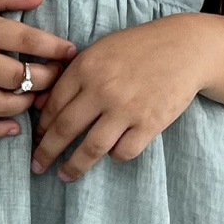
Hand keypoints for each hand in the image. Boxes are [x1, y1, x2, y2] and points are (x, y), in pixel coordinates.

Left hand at [28, 15, 213, 177]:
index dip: (41, 127)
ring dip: (74, 166)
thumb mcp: (101, 50)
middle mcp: (102, 89)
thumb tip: (42, 104)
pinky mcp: (149, 124)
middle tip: (37, 166)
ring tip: (65, 176)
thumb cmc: (139, 47)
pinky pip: (123, 152)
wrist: (186, 48)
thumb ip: (73, 75)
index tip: (37, 139)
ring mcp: (126, 109)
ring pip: (91, 148)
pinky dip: (114, 156)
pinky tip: (111, 153)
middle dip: (46, 153)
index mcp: (86, 67)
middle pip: (64, 130)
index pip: (53, 105)